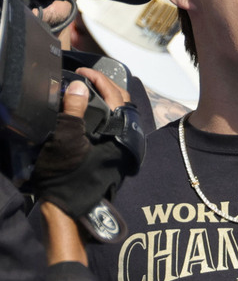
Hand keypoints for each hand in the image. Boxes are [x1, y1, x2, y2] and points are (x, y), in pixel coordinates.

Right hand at [32, 74, 134, 242]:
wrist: (69, 209)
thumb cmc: (67, 176)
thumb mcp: (66, 140)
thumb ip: (73, 110)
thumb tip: (79, 84)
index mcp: (120, 133)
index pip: (115, 94)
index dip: (98, 78)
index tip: (81, 71)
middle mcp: (127, 138)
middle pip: (123, 101)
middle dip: (106, 85)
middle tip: (85, 78)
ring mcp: (124, 147)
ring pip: (121, 113)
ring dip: (107, 98)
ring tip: (86, 90)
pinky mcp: (117, 154)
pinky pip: (116, 124)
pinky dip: (106, 112)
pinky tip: (91, 111)